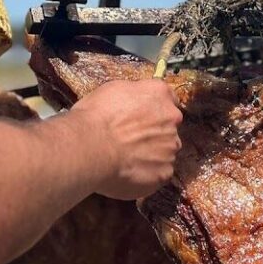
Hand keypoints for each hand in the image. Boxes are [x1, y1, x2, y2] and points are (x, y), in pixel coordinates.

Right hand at [71, 79, 182, 199]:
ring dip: (153, 154)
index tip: (142, 117)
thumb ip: (134, 95)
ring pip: (166, 151)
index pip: (167, 99)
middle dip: (154, 134)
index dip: (153, 110)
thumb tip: (135, 103)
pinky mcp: (164, 171)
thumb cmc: (95, 117)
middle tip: (130, 141)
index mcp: (159, 93)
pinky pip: (160, 173)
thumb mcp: (113, 89)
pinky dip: (149, 174)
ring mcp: (170, 147)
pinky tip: (130, 172)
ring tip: (128, 159)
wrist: (91, 147)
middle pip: (168, 128)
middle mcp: (171, 118)